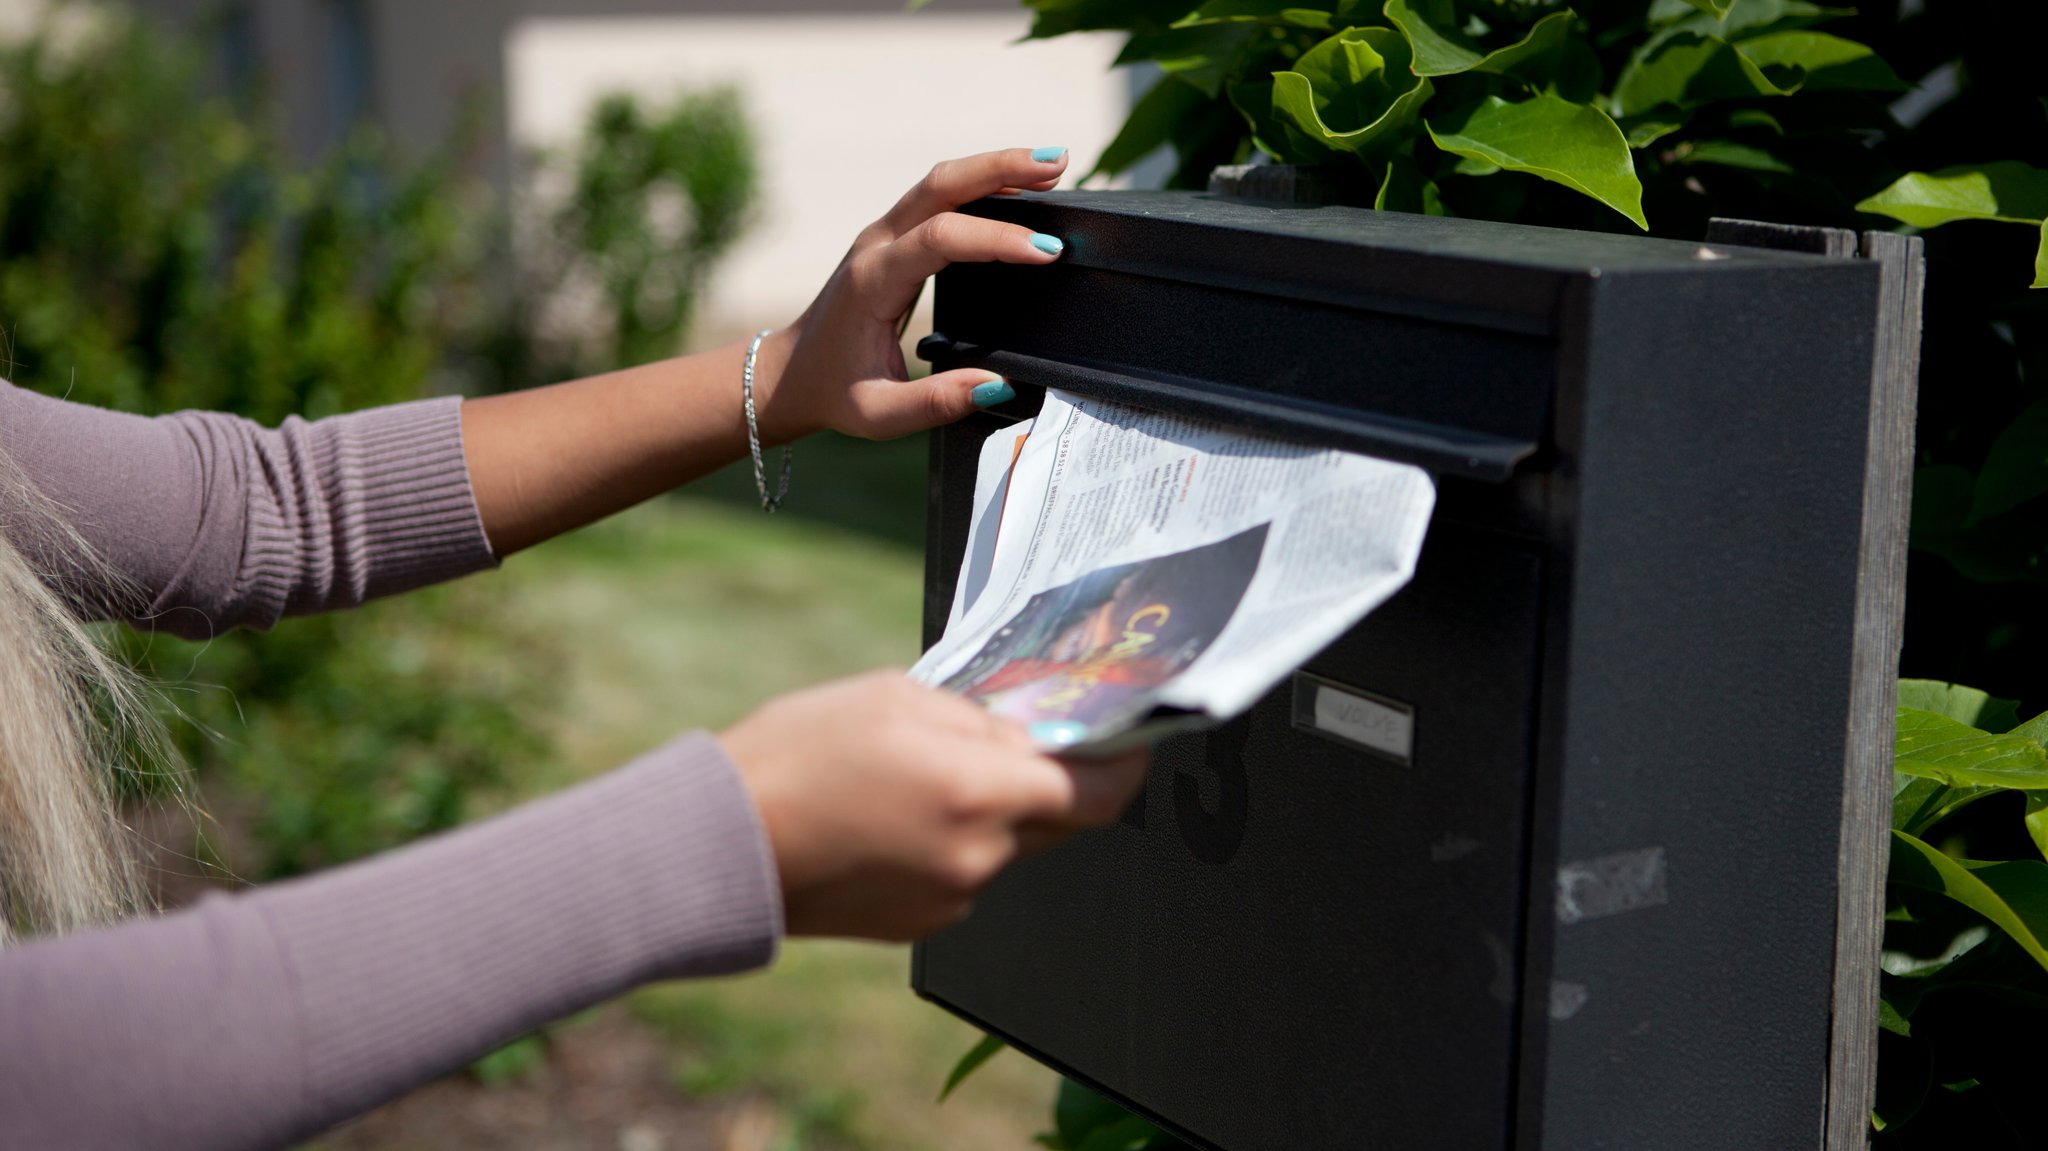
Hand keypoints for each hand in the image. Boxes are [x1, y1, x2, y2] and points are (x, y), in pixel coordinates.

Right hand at [718, 670, 1148, 940]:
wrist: (719, 846)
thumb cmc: (797, 755)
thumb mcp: (892, 697)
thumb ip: (977, 718)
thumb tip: (1027, 737)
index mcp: (979, 790)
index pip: (1098, 793)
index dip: (1124, 767)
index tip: (1127, 745)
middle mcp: (980, 854)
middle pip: (1058, 821)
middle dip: (1046, 782)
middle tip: (1004, 744)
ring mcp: (953, 897)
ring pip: (1005, 847)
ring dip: (986, 812)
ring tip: (912, 777)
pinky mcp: (921, 925)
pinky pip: (964, 877)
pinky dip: (948, 846)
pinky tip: (889, 819)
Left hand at [748, 147, 1072, 443]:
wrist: (786, 373)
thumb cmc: (833, 392)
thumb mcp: (880, 414)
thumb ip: (937, 401)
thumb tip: (998, 384)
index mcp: (872, 282)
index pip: (940, 240)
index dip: (996, 238)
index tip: (1047, 253)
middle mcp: (875, 245)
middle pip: (941, 184)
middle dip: (1001, 168)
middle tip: (1058, 162)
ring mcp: (882, 234)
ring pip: (941, 181)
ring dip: (996, 167)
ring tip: (1054, 165)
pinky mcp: (893, 236)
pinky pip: (939, 197)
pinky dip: (982, 184)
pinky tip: (1020, 188)